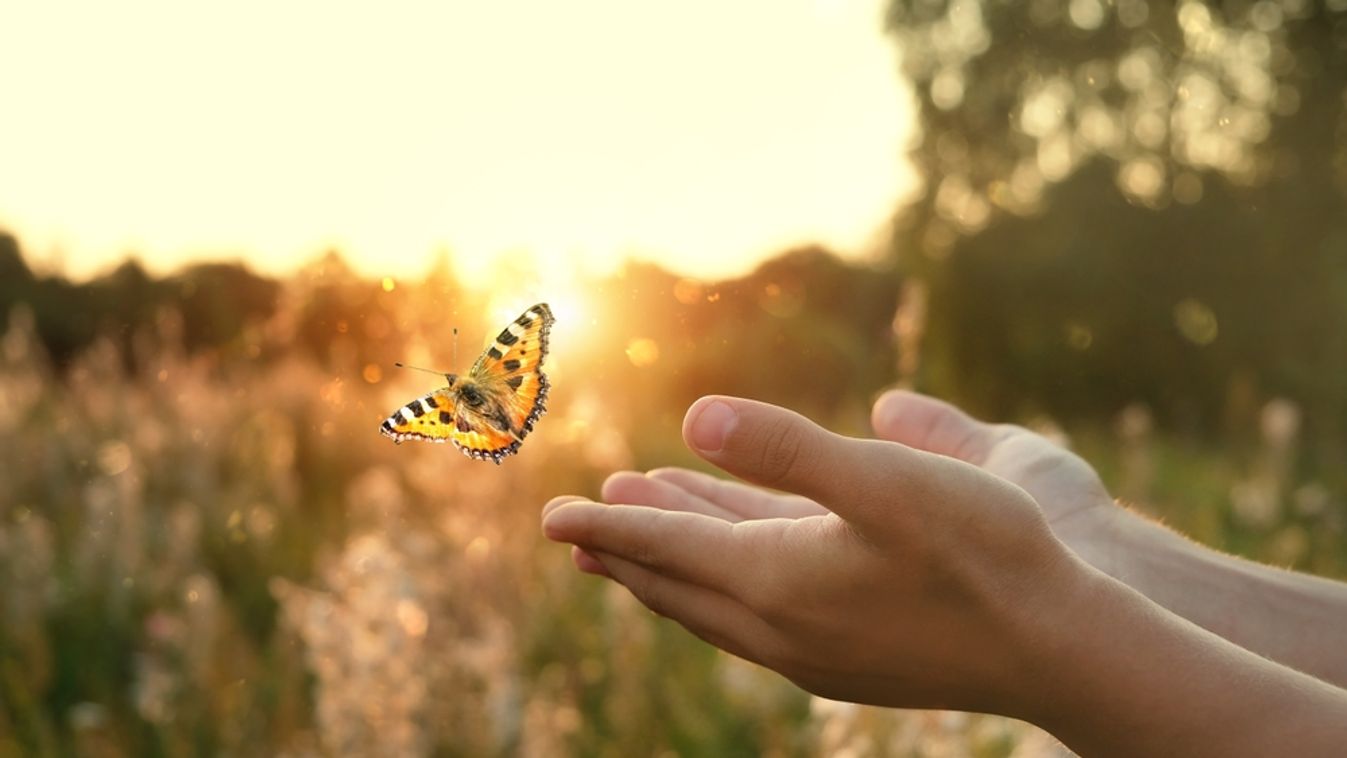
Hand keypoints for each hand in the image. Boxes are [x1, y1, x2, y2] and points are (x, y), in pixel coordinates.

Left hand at [542, 396, 1081, 715]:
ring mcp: (812, 653)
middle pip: (676, 584)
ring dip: (670, 570)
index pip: (665, 550)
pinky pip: (754, 620)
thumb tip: (693, 418)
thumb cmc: (982, 552)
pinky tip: (735, 580)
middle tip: (578, 527)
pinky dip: (721, 589)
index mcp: (777, 580)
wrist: (1056, 647)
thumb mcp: (885, 481)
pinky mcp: (846, 660)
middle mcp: (780, 628)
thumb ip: (787, 449)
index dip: (605, 527)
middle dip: (625, 550)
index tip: (550, 517)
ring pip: (713, 606)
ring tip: (636, 544)